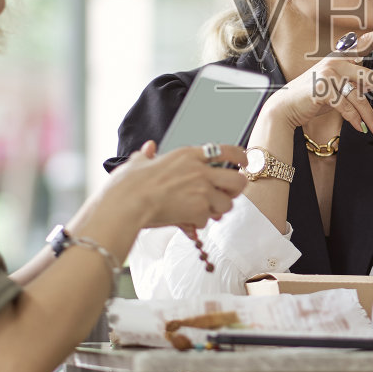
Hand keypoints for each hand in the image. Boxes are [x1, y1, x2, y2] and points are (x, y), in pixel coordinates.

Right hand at [89, 141, 248, 233]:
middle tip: (225, 196)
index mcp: (188, 154)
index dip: (241, 157)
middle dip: (235, 191)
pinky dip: (199, 223)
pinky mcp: (198, 209)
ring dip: (216, 211)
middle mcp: (200, 170)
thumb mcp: (138, 162)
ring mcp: (201, 190)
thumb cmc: (128, 184)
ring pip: (226, 205)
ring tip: (200, 211)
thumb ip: (147, 155)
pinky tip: (185, 220)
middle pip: (237, 180)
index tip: (245, 163)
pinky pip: (208, 220)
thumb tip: (149, 148)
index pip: (226, 150)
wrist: (127, 203)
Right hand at [264, 21, 372, 135]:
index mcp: (341, 57)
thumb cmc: (313, 96)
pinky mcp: (323, 89)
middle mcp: (336, 62)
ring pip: (360, 98)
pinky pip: (347, 107)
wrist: (286, 107)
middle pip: (372, 78)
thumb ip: (358, 79)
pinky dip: (356, 121)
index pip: (365, 43)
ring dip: (372, 118)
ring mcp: (329, 74)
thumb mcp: (338, 85)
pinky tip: (361, 129)